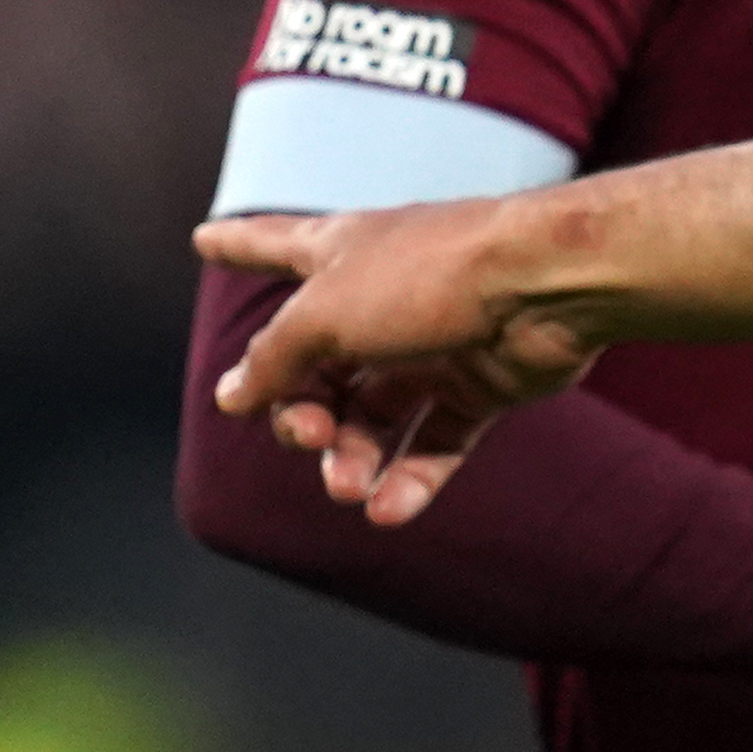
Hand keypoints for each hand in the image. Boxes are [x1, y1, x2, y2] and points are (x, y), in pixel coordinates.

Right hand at [193, 200, 603, 520]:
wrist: (547, 285)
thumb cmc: (429, 277)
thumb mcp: (324, 314)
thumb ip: (275, 359)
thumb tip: (232, 396)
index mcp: (340, 253)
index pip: (274, 245)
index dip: (239, 245)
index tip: (205, 240)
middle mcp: (384, 297)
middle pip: (316, 368)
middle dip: (299, 413)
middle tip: (307, 433)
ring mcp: (435, 345)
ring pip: (372, 416)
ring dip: (350, 456)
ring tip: (347, 486)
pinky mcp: (482, 385)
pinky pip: (434, 442)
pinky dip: (410, 478)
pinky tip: (388, 511)